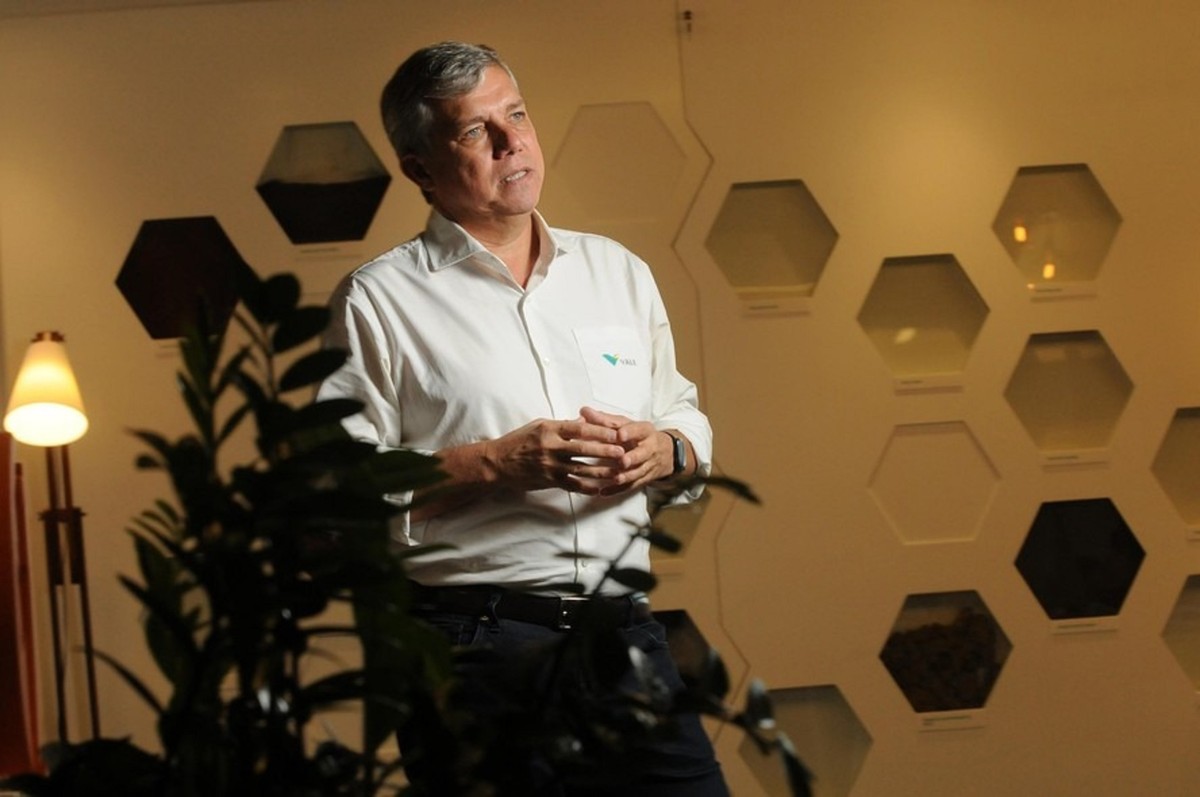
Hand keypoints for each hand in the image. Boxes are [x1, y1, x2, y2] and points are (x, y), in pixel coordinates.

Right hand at [482, 415, 628, 493]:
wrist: (497, 463)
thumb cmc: (518, 441)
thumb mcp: (538, 426)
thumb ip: (562, 425)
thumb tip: (584, 421)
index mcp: (549, 430)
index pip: (579, 429)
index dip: (599, 432)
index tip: (615, 434)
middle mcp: (550, 447)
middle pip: (583, 449)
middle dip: (605, 452)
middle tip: (622, 453)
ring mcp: (549, 465)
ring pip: (580, 469)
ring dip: (600, 472)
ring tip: (617, 472)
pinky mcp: (548, 480)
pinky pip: (571, 485)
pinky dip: (586, 488)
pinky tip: (598, 489)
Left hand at [578, 406, 676, 494]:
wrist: (664, 452)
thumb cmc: (639, 436)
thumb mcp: (625, 424)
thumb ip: (604, 419)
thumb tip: (584, 411)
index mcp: (644, 431)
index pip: (639, 430)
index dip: (630, 432)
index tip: (620, 434)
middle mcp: (649, 448)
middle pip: (643, 453)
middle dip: (633, 457)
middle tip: (622, 461)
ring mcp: (648, 465)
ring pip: (638, 472)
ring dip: (626, 476)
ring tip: (615, 479)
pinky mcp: (643, 479)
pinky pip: (631, 486)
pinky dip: (617, 490)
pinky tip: (604, 492)